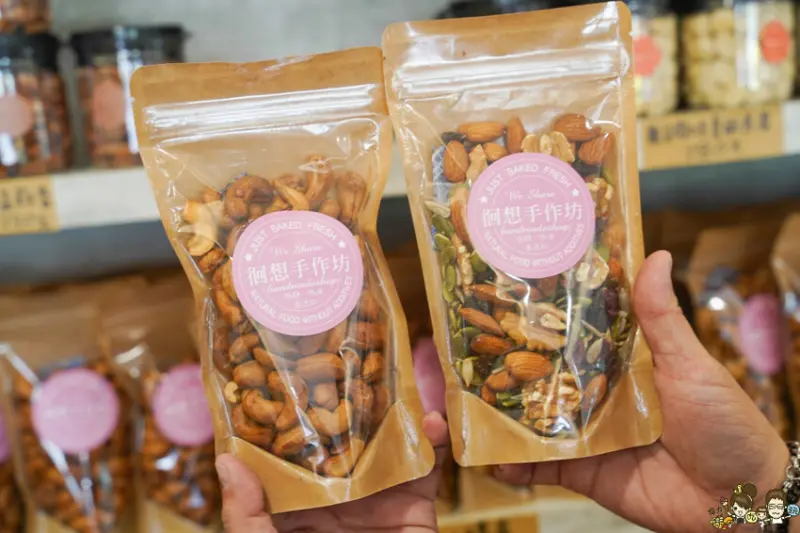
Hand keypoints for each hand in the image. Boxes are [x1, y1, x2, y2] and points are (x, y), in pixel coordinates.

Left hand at [215, 345, 449, 532]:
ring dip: (392, 406)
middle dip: (344, 394)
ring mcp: (374, 497)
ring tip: (393, 367)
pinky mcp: (413, 507)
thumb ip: (248, 519)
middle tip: (345, 346)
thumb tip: (227, 461)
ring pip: (384, 440)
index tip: (282, 366)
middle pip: (339, 434)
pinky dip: (434, 441)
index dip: (284, 410)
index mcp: (292, 503)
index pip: (286, 449)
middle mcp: (333, 493)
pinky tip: (436, 419)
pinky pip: (426, 468)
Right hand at [494, 251, 789, 532]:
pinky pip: (540, 466)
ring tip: (462, 397)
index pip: (578, 332)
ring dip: (502, 411)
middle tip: (467, 342)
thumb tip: (658, 255)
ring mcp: (588, 434)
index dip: (547, 313)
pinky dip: (513, 464)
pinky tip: (486, 456)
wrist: (739, 502)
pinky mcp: (582, 472)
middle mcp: (599, 394)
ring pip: (535, 418)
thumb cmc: (726, 425)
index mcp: (623, 363)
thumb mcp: (691, 365)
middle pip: (547, 374)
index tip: (511, 287)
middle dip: (510, 361)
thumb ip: (662, 319)